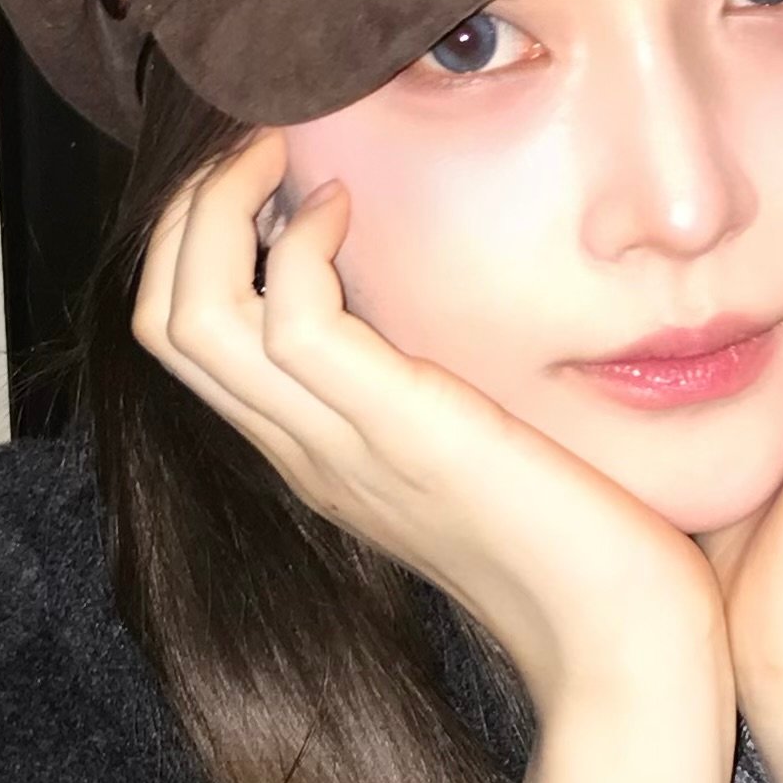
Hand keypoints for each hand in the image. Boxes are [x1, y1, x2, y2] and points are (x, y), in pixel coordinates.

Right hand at [132, 130, 728, 730]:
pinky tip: (346, 210)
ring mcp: (338, 447)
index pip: (185, 338)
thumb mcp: (476, 438)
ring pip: (191, 317)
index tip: (263, 169)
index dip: (195, 238)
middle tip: (256, 138)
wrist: (622, 643)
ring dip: (221, 207)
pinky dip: (300, 245)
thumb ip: (429, 377)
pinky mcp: (397, 433)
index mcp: (314, 453)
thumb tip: (422, 287)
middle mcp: (304, 450)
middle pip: (160, 321)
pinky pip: (290, 322)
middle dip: (186, 208)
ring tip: (282, 152)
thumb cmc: (579, 539)